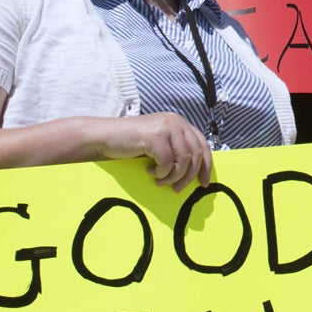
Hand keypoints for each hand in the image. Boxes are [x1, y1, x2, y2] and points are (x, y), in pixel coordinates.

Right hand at [92, 113, 213, 191]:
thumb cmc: (132, 144)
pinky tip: (150, 171)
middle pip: (196, 154)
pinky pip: (167, 163)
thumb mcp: (160, 143)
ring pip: (183, 161)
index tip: (204, 184)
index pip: (202, 145)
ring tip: (160, 181)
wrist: (105, 136)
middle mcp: (176, 121)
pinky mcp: (155, 136)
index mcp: (179, 122)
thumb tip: (197, 173)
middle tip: (177, 189)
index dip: (206, 166)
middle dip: (189, 176)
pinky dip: (161, 173)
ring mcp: (166, 127)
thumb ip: (177, 149)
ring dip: (173, 177)